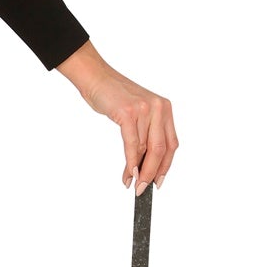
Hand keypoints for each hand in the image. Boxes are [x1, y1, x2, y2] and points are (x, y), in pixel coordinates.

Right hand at [55, 41, 179, 193]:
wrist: (95, 77)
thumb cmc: (111, 95)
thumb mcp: (135, 113)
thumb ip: (143, 133)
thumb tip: (142, 164)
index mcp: (164, 108)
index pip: (171, 144)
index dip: (166, 166)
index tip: (159, 181)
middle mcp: (159, 108)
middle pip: (162, 149)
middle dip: (153, 173)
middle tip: (144, 189)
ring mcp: (145, 110)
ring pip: (147, 150)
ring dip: (139, 171)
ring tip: (132, 184)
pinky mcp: (129, 113)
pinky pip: (132, 145)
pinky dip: (130, 162)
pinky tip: (128, 173)